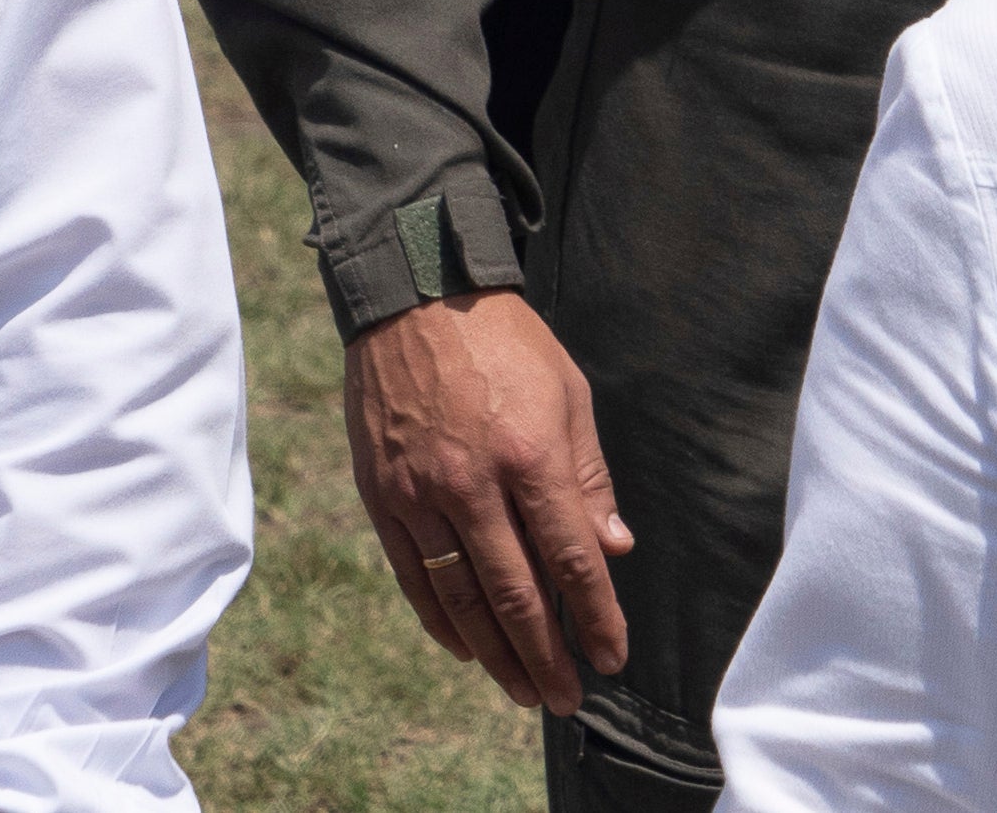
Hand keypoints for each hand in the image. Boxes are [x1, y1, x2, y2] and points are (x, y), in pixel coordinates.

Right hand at [346, 287, 632, 712]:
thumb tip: (612, 548)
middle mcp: (473, 483)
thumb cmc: (508, 345)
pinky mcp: (384, 498)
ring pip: (461, 598)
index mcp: (531, 455)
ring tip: (522, 688)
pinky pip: (415, 577)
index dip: (595, 616)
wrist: (418, 300)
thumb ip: (588, 477)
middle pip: (515, 594)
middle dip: (546, 655)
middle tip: (565, 697)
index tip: (611, 657)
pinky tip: (467, 648)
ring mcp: (421, 495)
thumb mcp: (568, 395)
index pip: (570, 558)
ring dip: (496, 653)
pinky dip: (442, 621)